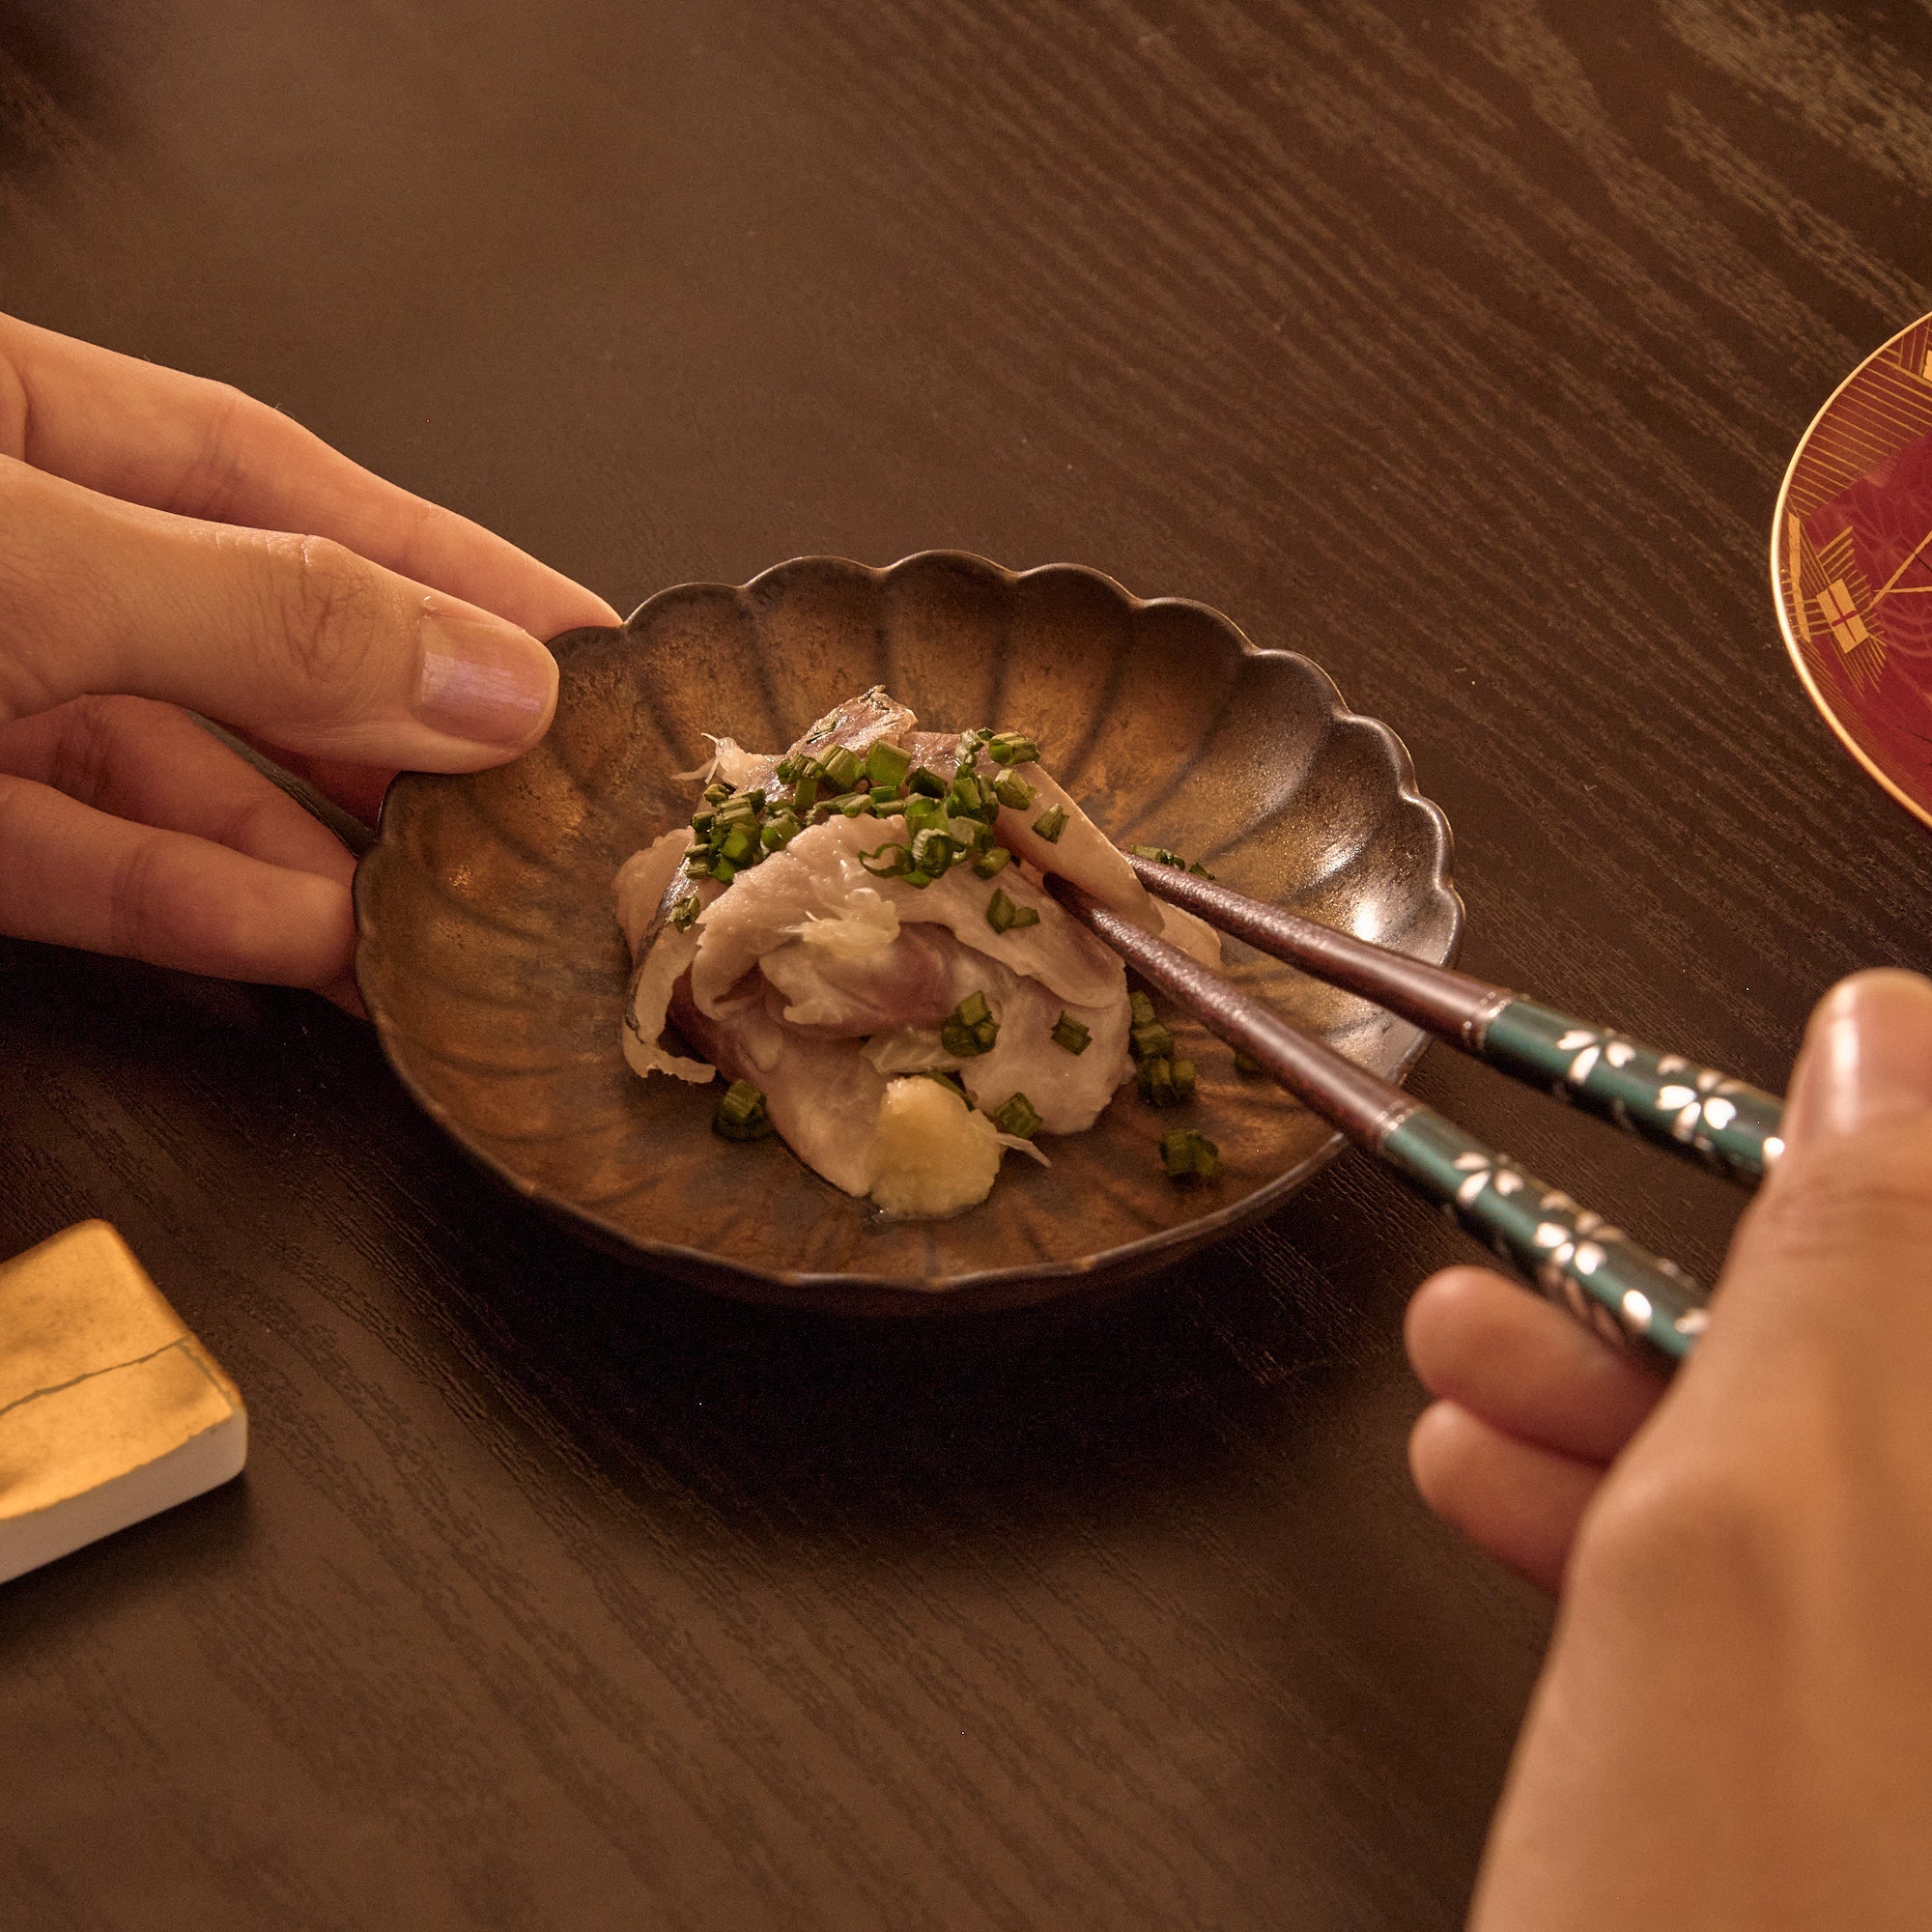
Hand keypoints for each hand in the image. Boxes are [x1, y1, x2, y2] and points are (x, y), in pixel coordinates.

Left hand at [0, 312, 616, 1008]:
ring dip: (319, 853)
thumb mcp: (34, 565)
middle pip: (251, 642)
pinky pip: (90, 869)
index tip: (580, 640)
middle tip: (541, 800)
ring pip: (179, 777)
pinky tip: (318, 947)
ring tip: (454, 907)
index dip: (443, 563)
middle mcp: (11, 559)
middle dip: (401, 728)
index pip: (276, 483)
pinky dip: (206, 912)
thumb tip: (489, 678)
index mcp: (9, 423)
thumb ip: (263, 618)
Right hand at [1418, 970, 1931, 1925]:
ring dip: (1650, 1396)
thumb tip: (1892, 1031)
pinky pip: (1795, 1596)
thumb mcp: (1776, 1545)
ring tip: (1459, 1355)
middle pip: (1909, 1363)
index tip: (1767, 1088)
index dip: (1883, 1149)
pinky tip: (1502, 1485)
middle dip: (1725, 1284)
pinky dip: (1649, 1525)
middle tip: (1544, 1239)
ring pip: (1843, 1485)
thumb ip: (1857, 1264)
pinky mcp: (1863, 1765)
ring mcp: (1917, 1697)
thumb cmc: (1747, 1927)